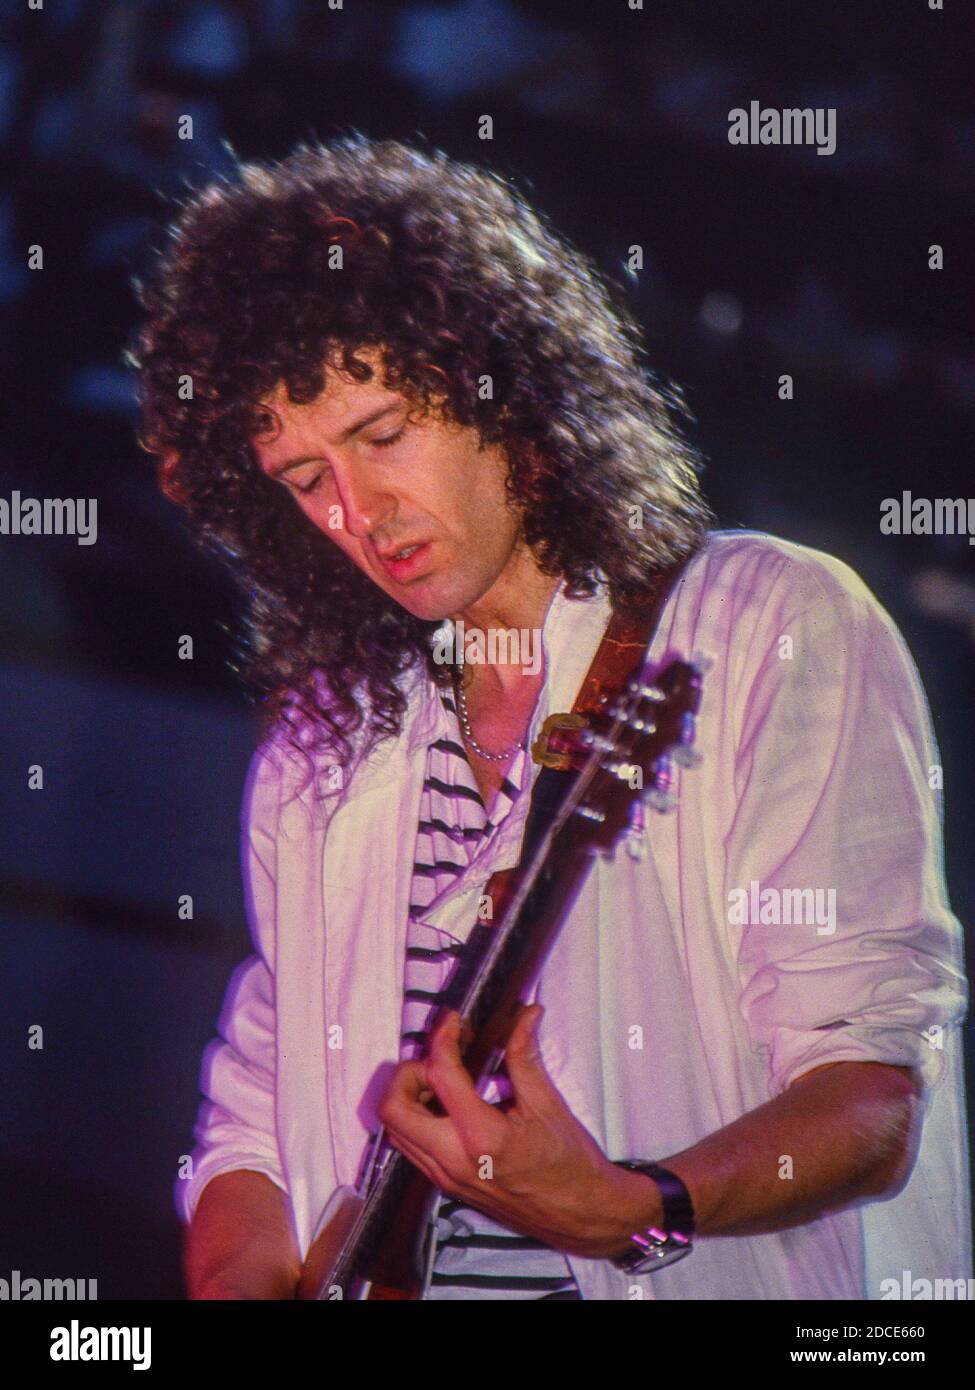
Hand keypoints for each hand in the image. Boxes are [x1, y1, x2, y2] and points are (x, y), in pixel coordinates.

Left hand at [377, 1004, 660, 1258]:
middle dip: (409, 1072)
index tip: (454, 1024)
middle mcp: (455, 1160)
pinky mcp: (447, 1186)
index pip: (440, 1075)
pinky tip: (446, 1107)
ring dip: (408, 1097)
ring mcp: (447, 1177)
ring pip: (396, 1131)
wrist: (580, 1214)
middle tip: (438, 1057)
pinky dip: (416, 1121)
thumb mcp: (549, 1104)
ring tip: (442, 1079)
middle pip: (394, 1108)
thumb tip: (524, 1017)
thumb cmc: (570, 1167)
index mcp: (483, 1137)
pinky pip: (411, 1149)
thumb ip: (525, 1055)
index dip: (443, 1038)